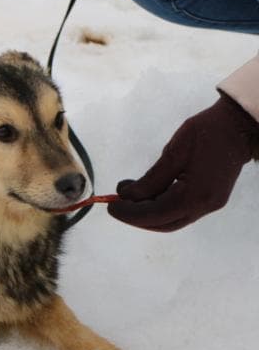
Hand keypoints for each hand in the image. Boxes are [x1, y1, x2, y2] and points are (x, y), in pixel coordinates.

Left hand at [108, 92, 258, 231]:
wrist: (239, 125)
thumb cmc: (207, 133)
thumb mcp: (174, 153)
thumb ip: (151, 179)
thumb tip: (127, 196)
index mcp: (196, 196)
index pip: (154, 214)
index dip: (129, 213)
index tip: (110, 206)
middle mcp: (204, 206)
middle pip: (162, 224)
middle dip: (136, 217)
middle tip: (115, 205)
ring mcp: (209, 205)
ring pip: (170, 220)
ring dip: (146, 213)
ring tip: (127, 195)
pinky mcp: (209, 199)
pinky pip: (179, 211)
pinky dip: (159, 207)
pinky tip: (145, 194)